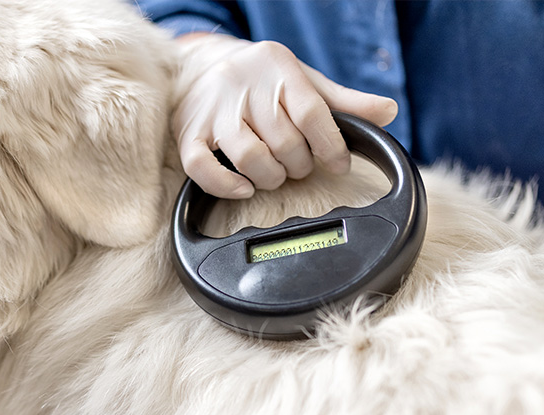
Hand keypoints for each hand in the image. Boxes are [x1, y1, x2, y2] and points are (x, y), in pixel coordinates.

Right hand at [173, 34, 397, 198]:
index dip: (330, 146)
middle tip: (299, 167)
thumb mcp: (302, 81)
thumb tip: (387, 112)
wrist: (200, 67)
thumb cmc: (259, 81)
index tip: (338, 164)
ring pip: (249, 157)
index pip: (312, 113)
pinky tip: (244, 188)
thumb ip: (341, 101)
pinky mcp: (188, 133)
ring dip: (270, 177)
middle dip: (299, 164)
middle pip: (284, 142)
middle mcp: (242, 86)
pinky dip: (226, 185)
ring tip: (274, 175)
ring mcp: (213, 111)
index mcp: (277, 67)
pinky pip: (203, 168)